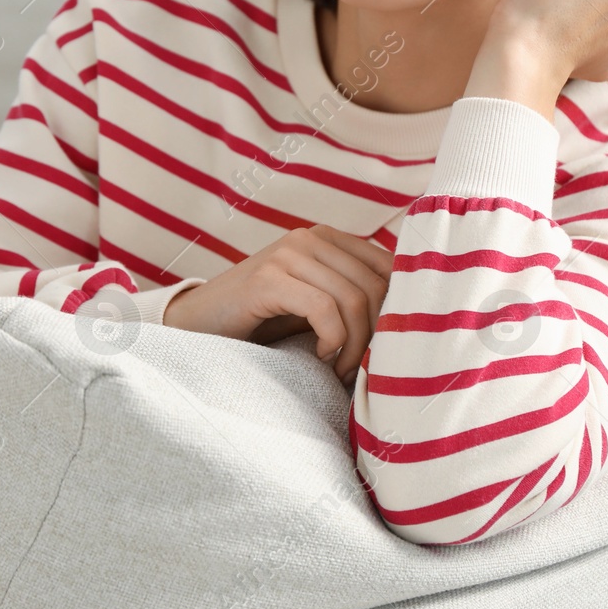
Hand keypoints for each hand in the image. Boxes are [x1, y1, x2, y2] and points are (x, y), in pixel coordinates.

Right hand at [161, 224, 391, 386]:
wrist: (197, 326)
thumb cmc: (262, 322)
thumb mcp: (314, 306)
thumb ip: (353, 301)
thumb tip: (410, 324)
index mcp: (328, 238)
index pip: (391, 268)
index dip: (399, 312)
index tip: (385, 350)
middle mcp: (310, 237)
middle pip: (377, 285)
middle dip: (378, 335)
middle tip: (361, 370)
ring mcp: (288, 253)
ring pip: (354, 298)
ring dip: (354, 347)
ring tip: (338, 371)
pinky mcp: (268, 278)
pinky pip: (323, 309)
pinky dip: (332, 341)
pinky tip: (319, 358)